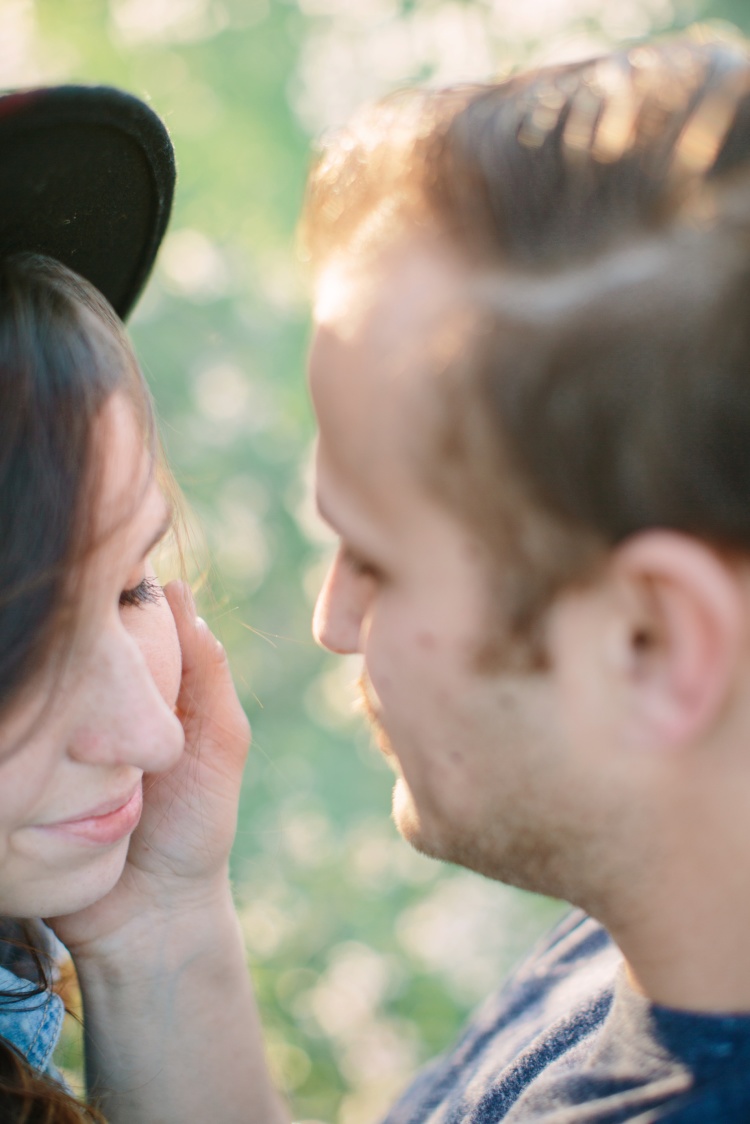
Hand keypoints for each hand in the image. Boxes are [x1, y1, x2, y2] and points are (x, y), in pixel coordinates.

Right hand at [50, 582, 249, 957]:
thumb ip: (207, 674)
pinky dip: (14, 719)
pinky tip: (14, 703)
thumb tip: (179, 592)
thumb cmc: (194, 827)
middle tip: (51, 612)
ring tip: (30, 647)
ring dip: (35, 668)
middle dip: (62, 631)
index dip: (99, 597)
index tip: (85, 570)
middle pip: (66, 649)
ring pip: (34, 684)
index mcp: (136, 689)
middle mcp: (88, 707)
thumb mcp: (217, 742)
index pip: (112, 624)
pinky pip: (13, 734)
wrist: (147, 919)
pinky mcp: (21, 773)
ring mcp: (50, 739)